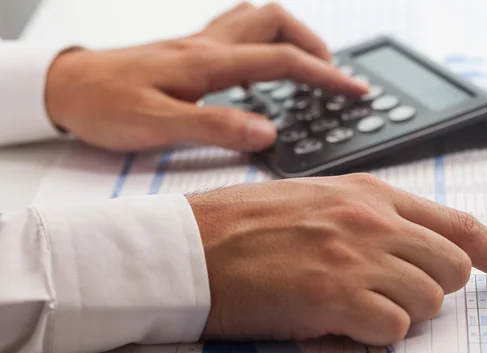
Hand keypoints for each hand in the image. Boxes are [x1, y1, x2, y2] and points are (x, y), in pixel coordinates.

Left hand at [44, 2, 366, 151]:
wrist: (65, 87)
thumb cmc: (105, 105)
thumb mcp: (159, 125)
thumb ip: (216, 127)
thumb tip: (268, 130)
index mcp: (208, 63)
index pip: (282, 61)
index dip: (325, 75)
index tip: (354, 91)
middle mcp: (207, 45)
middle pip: (276, 22)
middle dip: (314, 45)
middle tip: (332, 75)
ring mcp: (198, 44)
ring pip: (258, 20)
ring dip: (290, 37)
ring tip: (307, 66)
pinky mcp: (188, 51)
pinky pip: (237, 33)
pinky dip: (262, 43)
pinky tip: (261, 69)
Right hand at [187, 173, 486, 344]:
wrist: (192, 244)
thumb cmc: (248, 225)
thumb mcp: (320, 201)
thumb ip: (374, 219)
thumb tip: (417, 251)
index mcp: (370, 194)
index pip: (462, 226)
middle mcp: (372, 220)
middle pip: (453, 269)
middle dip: (430, 288)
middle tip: (384, 291)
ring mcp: (355, 256)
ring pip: (428, 301)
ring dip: (397, 310)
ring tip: (348, 301)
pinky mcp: (334, 296)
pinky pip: (393, 327)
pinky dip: (370, 331)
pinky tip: (332, 317)